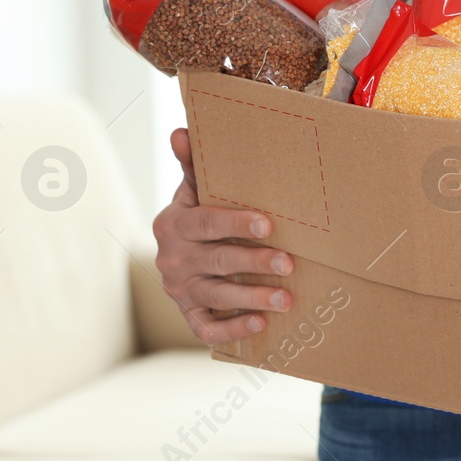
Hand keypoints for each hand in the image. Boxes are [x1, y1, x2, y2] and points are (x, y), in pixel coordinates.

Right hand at [152, 127, 293, 343]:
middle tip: (288, 263)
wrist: (176, 258)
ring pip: (217, 296)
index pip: (205, 222)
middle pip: (217, 260)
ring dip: (253, 298)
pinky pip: (207, 329)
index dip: (236, 223)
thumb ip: (191, 165)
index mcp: (173, 224)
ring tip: (286, 299)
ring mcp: (179, 290)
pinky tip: (261, 324)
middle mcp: (172, 258)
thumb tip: (180, 130)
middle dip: (253, 262)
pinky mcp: (188, 315)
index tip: (267, 224)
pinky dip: (233, 329)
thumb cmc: (196, 218)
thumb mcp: (192, 193)